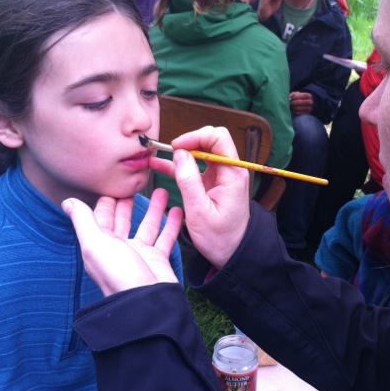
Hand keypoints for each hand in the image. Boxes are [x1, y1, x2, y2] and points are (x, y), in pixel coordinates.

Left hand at [62, 189, 182, 295]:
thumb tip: (67, 202)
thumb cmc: (119, 274)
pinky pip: (165, 237)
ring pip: (147, 225)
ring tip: (163, 191)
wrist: (147, 303)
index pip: (102, 217)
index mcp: (101, 244)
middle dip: (129, 202)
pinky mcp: (157, 260)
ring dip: (154, 208)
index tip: (115, 183)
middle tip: (137, 184)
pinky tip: (177, 211)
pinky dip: (171, 224)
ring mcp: (139, 254)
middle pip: (124, 220)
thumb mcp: (95, 244)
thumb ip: (83, 221)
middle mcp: (119, 249)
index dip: (107, 201)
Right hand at [150, 126, 249, 268]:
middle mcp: (229, 170)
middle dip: (188, 141)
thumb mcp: (199, 211)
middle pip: (209, 140)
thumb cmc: (220, 237)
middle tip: (169, 151)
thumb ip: (188, 180)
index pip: (218, 137)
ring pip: (200, 152)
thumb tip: (179, 153)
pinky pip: (195, 167)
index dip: (196, 136)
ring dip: (181, 152)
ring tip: (157, 154)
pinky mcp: (211, 183)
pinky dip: (178, 165)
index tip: (177, 147)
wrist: (232, 254)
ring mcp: (220, 176)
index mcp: (232, 174)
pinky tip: (159, 164)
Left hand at [289, 91, 313, 115]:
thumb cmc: (299, 98)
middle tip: (290, 102)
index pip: (303, 95)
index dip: (296, 96)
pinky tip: (293, 109)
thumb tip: (290, 96)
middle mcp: (310, 102)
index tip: (291, 97)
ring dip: (293, 107)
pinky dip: (295, 111)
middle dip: (294, 102)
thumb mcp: (298, 94)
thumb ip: (293, 94)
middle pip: (301, 102)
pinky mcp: (307, 113)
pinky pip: (299, 112)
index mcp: (309, 96)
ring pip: (299, 108)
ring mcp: (309, 108)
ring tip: (291, 106)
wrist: (305, 104)